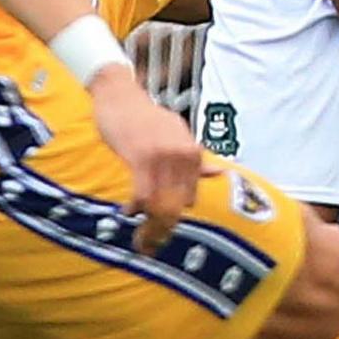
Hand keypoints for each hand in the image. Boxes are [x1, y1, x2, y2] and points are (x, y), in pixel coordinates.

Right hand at [91, 68, 207, 251]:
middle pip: (177, 204)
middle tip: (149, 243)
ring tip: (138, 233)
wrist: (119, 95)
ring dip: (149, 223)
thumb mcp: (175, 134)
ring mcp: (163, 156)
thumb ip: (194, 158)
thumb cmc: (144, 118)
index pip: (190, 197)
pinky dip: (136, 207)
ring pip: (161, 202)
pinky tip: (128, 210)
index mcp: (193, 152)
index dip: (174, 218)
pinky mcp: (141, 156)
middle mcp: (183, 155)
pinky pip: (143, 193)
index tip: (160, 231)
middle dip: (163, 228)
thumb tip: (219, 173)